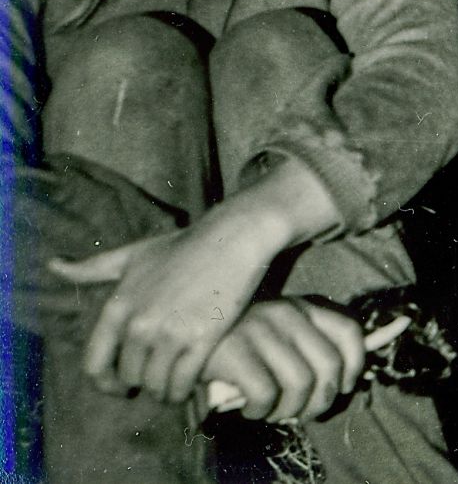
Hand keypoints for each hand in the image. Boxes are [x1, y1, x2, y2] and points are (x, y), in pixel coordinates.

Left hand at [51, 217, 278, 405]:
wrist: (234, 236)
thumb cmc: (184, 245)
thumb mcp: (133, 255)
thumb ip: (91, 267)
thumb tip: (51, 264)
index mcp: (117, 307)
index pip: (95, 365)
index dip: (107, 384)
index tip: (122, 387)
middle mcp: (138, 324)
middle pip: (130, 377)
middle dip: (143, 383)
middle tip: (158, 379)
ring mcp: (170, 332)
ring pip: (155, 385)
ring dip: (163, 391)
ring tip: (174, 386)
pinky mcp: (202, 339)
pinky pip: (182, 383)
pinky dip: (182, 392)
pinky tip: (189, 387)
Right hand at [202, 299, 365, 421]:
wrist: (179, 331)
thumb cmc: (234, 340)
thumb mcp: (275, 331)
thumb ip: (304, 345)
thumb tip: (340, 381)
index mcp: (301, 307)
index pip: (348, 332)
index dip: (354, 366)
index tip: (342, 388)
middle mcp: (287, 314)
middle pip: (329, 367)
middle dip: (320, 402)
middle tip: (300, 413)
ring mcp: (261, 330)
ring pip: (301, 385)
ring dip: (289, 410)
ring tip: (272, 413)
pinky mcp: (234, 351)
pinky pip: (266, 394)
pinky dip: (261, 411)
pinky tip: (249, 409)